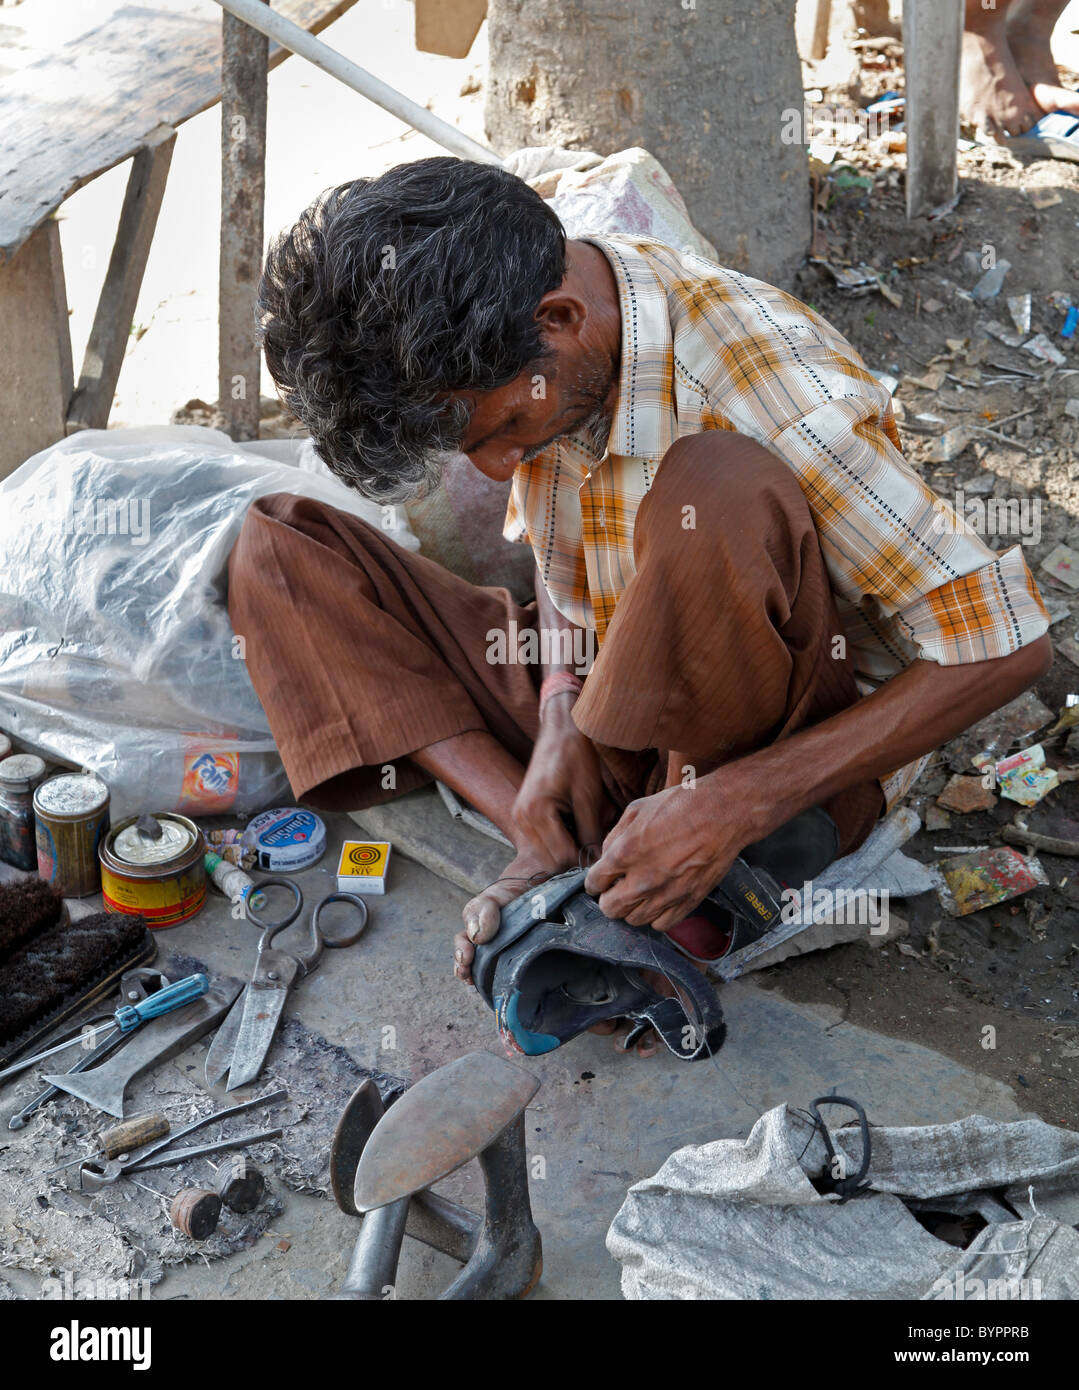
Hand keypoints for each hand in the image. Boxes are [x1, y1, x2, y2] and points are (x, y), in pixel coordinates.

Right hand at [511, 693, 613, 860]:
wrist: (560, 729)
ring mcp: (520, 816)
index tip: (605, 854)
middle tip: (599, 842)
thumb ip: (591, 831)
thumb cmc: (576, 756)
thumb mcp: (588, 795)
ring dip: (568, 848)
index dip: (586, 859)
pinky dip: (561, 838)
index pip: (563, 855)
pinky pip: (543, 839)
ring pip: (547, 852)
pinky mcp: (524, 813)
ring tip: (588, 831)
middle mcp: (522, 818)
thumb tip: (597, 860)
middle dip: (576, 855)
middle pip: (552, 858)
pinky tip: (576, 824)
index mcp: (536, 812)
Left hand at [583, 774, 760, 932]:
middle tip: (614, 888)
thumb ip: (615, 837)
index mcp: (625, 853)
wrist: (722, 813)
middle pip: (610, 908)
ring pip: (634, 919)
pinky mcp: (688, 902)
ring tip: (637, 893)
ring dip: (631, 908)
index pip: (594, 883)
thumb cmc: (681, 805)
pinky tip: (657, 900)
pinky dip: (655, 915)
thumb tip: (605, 858)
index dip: (594, 881)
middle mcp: (643, 880)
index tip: (598, 880)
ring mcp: (667, 894)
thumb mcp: (637, 809)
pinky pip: (662, 924)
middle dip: (608, 899)